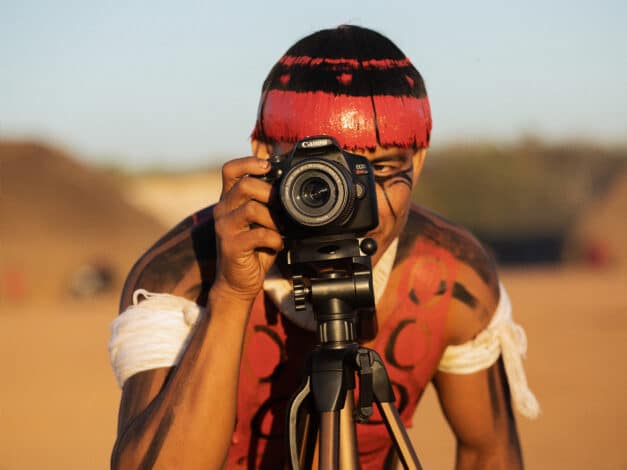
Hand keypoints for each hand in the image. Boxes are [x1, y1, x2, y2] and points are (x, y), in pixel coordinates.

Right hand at [212, 156, 282, 302]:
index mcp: (229, 200)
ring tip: (280, 229)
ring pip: (251, 208)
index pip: (230, 170)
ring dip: (273, 218)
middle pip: (244, 185)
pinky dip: (274, 238)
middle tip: (282, 205)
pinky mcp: (231, 246)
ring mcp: (225, 228)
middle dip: (269, 192)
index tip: (267, 166)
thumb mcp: (260, 222)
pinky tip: (277, 244)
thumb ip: (267, 205)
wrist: (238, 282)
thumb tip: (291, 189)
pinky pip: (258, 234)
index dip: (248, 162)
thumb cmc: (253, 250)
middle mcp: (223, 210)